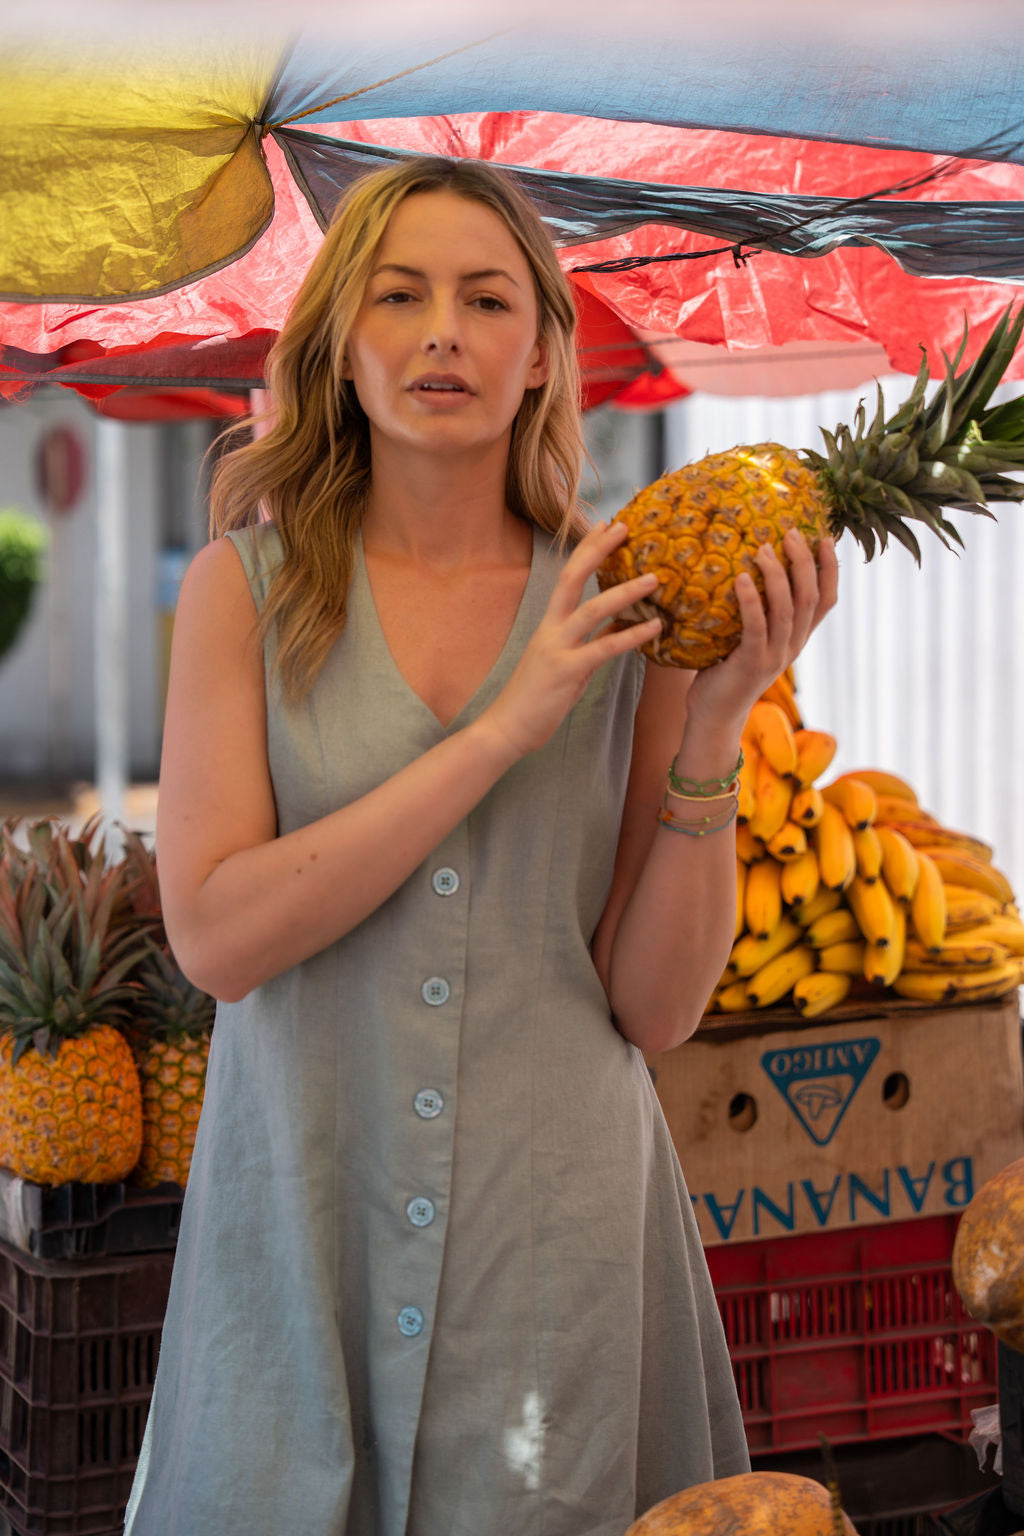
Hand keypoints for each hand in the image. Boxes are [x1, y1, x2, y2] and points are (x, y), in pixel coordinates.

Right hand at [481, 520, 661, 760]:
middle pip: (572, 578)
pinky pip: (603, 649)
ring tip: (655, 578)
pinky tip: (655, 627)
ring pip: (592, 610)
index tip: (606, 523)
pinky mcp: (566, 672)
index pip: (567, 575)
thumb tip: (619, 625)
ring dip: (625, 592)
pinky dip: (631, 635)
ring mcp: (557, 649)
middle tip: (624, 527)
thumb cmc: (536, 697)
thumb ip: (591, 642)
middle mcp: (551, 629)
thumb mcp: (567, 664)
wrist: (507, 727)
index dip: (587, 548)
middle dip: (597, 550)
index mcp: (549, 624)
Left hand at [685, 529, 838, 733]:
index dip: (830, 569)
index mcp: (798, 638)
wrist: (715, 714)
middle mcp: (793, 645)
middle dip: (804, 561)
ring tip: (765, 548)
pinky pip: (756, 627)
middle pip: (810, 597)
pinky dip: (752, 600)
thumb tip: (746, 566)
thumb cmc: (726, 669)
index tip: (826, 537)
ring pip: (787, 609)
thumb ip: (759, 612)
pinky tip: (743, 578)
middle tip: (791, 533)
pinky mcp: (751, 663)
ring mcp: (775, 656)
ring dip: (778, 575)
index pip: (827, 600)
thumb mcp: (750, 638)